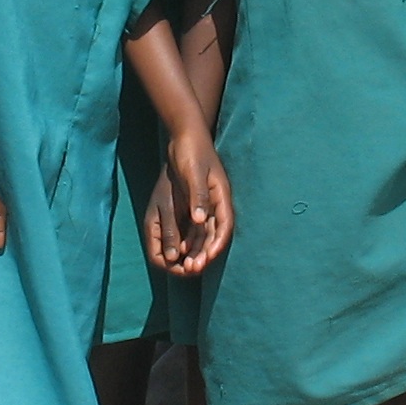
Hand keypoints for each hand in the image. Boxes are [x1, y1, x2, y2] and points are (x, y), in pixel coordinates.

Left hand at [144, 125, 234, 276]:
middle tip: (193, 268)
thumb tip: (201, 221)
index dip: (218, 243)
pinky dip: (190, 239)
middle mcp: (217, 202)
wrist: (184, 135)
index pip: (225, 225)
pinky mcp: (196, 202)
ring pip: (205, 233)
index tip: (208, 258)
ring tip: (186, 266)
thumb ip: (198, 196)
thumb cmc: (191, 151)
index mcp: (221, 195)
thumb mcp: (193, 173)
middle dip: (206, 252)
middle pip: (215, 233)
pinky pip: (195, 226)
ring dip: (197, 250)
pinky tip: (179, 251)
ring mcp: (207, 203)